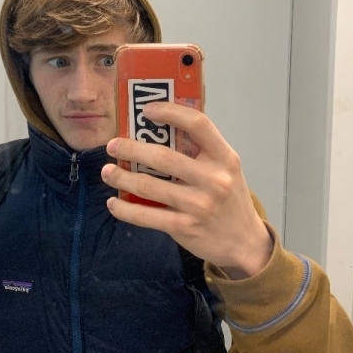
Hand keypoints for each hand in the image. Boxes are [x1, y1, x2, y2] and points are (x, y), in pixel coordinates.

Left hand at [101, 101, 272, 278]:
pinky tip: (114, 203)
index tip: (147, 110)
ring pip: (149, 186)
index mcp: (225, 157)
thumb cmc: (229, 198)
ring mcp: (198, 205)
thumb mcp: (226, 168)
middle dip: (130, 149)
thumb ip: (201, 150)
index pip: (198, 124)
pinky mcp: (185, 227)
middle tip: (113, 145)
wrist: (244, 242)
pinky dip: (125, 209)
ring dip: (122, 177)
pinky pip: (146, 216)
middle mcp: (214, 179)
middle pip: (163, 156)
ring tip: (108, 171)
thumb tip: (160, 128)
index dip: (170, 112)